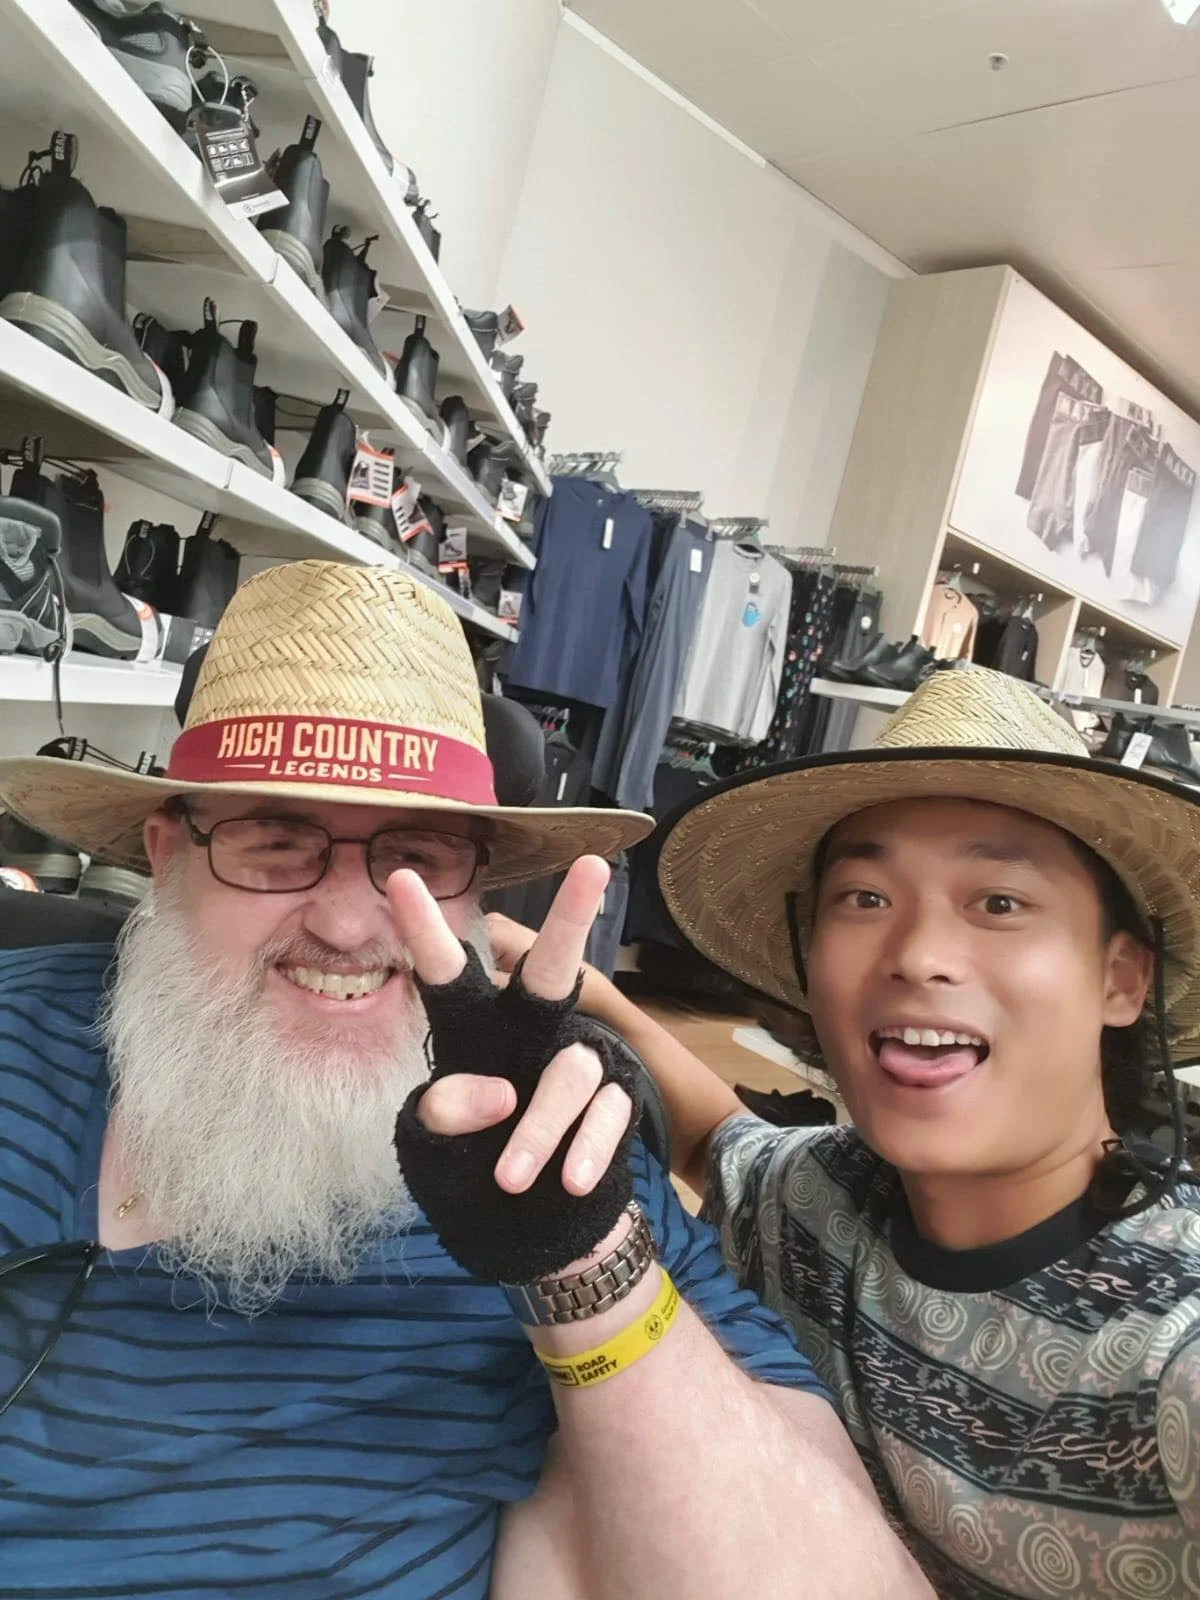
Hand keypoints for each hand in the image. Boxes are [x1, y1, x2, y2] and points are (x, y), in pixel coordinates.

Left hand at [389, 857, 644, 1283]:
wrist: (529, 1238)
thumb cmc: (469, 1177)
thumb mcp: (431, 1154)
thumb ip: (444, 1117)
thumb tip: (497, 1094)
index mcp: (474, 1034)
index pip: (447, 976)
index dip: (423, 929)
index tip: (397, 877)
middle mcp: (529, 1036)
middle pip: (553, 972)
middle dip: (572, 920)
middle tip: (592, 868)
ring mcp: (576, 1067)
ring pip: (570, 1072)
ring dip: (541, 1127)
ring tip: (512, 1178)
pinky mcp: (615, 1104)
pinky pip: (609, 1113)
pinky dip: (587, 1148)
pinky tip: (571, 1181)